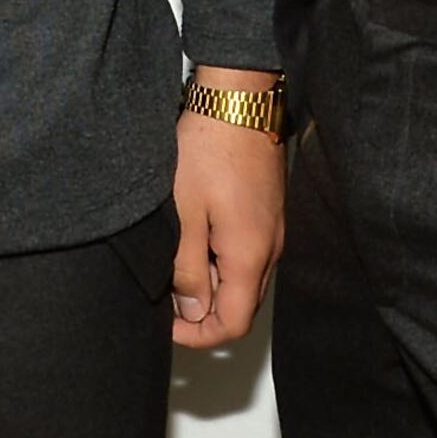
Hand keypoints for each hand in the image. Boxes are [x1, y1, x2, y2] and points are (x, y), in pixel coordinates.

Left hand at [169, 69, 286, 349]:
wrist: (238, 101)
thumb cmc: (209, 150)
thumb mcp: (184, 214)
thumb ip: (186, 269)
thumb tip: (192, 312)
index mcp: (250, 256)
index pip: (234, 324)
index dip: (200, 336)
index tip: (168, 326)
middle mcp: (269, 249)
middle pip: (241, 306)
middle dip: (203, 312)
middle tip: (165, 294)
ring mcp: (271, 231)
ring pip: (243, 281)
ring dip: (210, 283)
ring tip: (174, 260)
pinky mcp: (266, 214)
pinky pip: (246, 255)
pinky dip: (219, 260)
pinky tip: (193, 236)